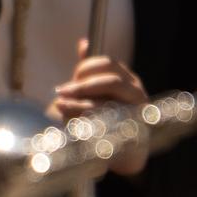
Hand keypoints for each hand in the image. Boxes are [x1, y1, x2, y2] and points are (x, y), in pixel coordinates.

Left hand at [50, 38, 148, 174]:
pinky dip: (87, 124)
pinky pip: (108, 127)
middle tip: (60, 92)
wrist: (121, 153)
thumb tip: (84, 43)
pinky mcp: (133, 135)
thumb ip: (90, 72)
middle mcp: (135, 92)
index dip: (85, 68)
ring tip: (60, 107)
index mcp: (126, 78)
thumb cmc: (104, 118)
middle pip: (111, 82)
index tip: (70, 79)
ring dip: (79, 106)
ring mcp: (137, 113)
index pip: (108, 64)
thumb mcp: (95, 92)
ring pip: (108, 104)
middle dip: (82, 87)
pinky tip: (72, 125)